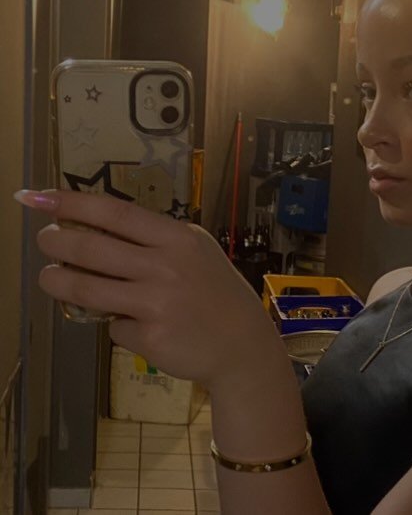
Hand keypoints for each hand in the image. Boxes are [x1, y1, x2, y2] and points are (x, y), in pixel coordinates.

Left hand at [16, 188, 277, 390]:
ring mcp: (156, 303)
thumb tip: (98, 233)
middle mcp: (165, 266)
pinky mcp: (148, 337)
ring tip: (49, 276)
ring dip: (57, 280)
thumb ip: (154, 242)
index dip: (73, 203)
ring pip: (86, 288)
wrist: (242, 343)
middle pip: (92, 248)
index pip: (116, 213)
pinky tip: (136, 323)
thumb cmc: (216, 291)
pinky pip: (113, 326)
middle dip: (56, 241)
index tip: (39, 198)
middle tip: (44, 239)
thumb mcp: (196, 253)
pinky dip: (116, 323)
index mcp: (178, 238)